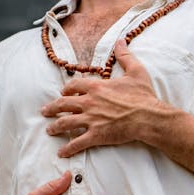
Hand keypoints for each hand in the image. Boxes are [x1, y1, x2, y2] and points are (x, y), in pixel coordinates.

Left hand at [41, 41, 164, 157]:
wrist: (148, 117)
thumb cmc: (143, 96)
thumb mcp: (136, 71)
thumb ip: (125, 56)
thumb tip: (121, 41)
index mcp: (96, 87)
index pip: (74, 85)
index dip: (66, 89)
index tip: (62, 93)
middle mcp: (89, 102)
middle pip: (63, 104)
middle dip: (52, 108)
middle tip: (45, 111)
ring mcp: (91, 120)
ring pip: (66, 123)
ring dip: (55, 127)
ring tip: (49, 131)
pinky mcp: (96, 135)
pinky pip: (77, 143)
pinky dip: (68, 149)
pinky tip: (61, 153)